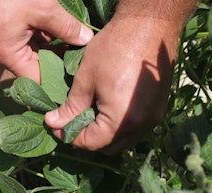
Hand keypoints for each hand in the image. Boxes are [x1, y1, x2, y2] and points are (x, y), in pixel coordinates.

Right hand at [0, 0, 93, 81]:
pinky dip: (44, 35)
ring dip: (53, 46)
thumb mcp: (43, 8)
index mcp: (7, 54)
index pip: (36, 79)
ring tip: (76, 45)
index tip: (75, 78)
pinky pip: (29, 38)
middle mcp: (3, 51)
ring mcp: (4, 39)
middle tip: (81, 61)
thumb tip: (86, 39)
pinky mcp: (6, 27)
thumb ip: (66, 27)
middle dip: (59, 61)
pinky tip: (62, 31)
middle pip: (36, 65)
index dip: (56, 80)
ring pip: (34, 50)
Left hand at [45, 16, 180, 153]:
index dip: (69, 136)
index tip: (55, 125)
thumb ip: (70, 107)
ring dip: (103, 133)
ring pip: (122, 140)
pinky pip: (134, 129)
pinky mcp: (158, 109)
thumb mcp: (86, 78)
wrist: (150, 26)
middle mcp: (142, 126)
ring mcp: (153, 118)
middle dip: (87, 138)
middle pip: (108, 146)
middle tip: (70, 120)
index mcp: (122, 120)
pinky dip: (117, 126)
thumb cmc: (115, 48)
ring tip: (87, 113)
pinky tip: (106, 107)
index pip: (91, 142)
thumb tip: (53, 123)